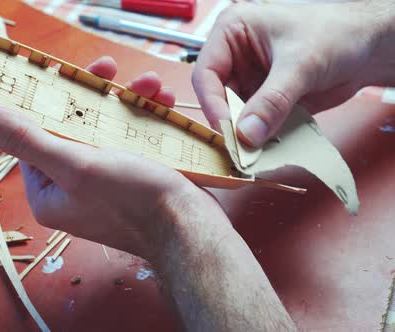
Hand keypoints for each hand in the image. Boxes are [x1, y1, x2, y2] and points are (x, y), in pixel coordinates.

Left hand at [0, 56, 223, 261]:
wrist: (191, 229)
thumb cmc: (133, 202)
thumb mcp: (74, 163)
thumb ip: (24, 138)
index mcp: (46, 191)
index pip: (33, 136)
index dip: (48, 100)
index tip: (66, 72)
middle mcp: (70, 187)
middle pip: (71, 127)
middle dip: (94, 95)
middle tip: (109, 69)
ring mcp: (102, 183)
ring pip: (105, 128)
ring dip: (126, 101)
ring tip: (150, 85)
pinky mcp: (130, 177)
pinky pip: (129, 139)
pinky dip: (143, 118)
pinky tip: (161, 102)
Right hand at [193, 0, 394, 146]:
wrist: (372, 46)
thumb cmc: (338, 33)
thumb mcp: (300, 64)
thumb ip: (272, 101)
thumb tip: (248, 134)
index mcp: (232, 32)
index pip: (206, 73)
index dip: (212, 103)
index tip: (226, 128)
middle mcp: (236, 57)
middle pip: (217, 97)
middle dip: (229, 123)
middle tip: (239, 148)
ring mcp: (251, 80)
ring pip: (235, 114)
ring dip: (245, 134)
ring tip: (253, 152)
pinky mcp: (265, 100)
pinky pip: (255, 123)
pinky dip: (261, 138)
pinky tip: (268, 149)